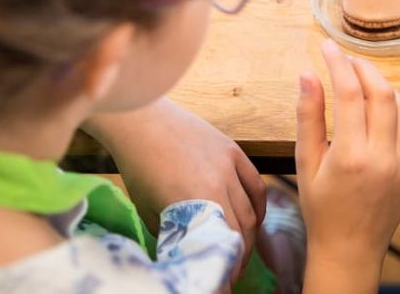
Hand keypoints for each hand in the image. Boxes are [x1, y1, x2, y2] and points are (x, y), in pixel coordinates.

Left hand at [83, 98, 265, 278]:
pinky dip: (259, 206)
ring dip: (250, 235)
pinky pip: (255, 184)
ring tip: (241, 250)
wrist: (141, 121)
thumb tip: (188, 255)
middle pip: (243, 230)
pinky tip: (255, 220)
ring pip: (252, 210)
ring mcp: (230, 165)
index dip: (228, 268)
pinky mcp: (234, 150)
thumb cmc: (139, 167)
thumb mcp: (150, 210)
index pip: (225, 245)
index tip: (224, 283)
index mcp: (197, 201)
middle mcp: (220, 183)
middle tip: (231, 272)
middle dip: (240, 256)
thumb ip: (175, 233)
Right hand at [296, 40, 399, 292]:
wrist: (350, 248)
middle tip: (347, 59)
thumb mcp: (305, 163)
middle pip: (381, 93)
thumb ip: (308, 116)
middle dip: (364, 68)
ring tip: (363, 82)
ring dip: (384, 86)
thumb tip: (308, 74)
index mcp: (350, 156)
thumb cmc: (321, 208)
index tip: (327, 46)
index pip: (349, 94)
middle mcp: (383, 158)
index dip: (338, 63)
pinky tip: (385, 106)